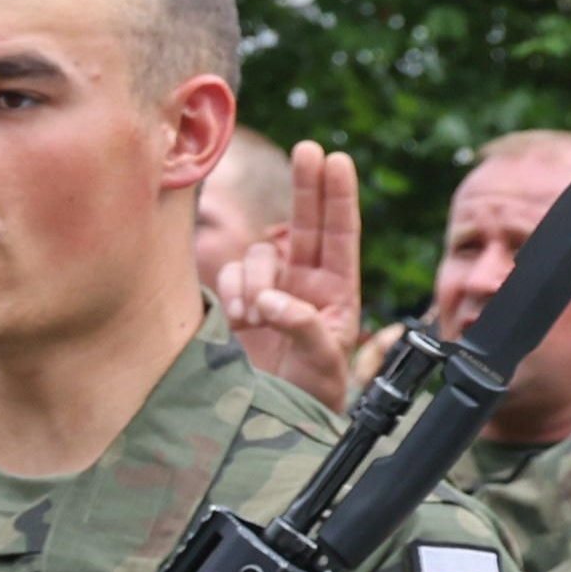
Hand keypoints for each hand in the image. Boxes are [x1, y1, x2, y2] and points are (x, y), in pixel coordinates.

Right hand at [215, 141, 362, 400]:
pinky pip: (229, 275)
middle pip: (306, 223)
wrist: (269, 422)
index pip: (341, 235)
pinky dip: (232, 289)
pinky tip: (240, 317)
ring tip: (254, 314)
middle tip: (307, 148)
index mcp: (338, 293)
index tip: (337, 160)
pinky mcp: (238, 302)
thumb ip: (305, 327)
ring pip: (258, 254)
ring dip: (254, 275)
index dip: (338, 196)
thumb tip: (275, 299)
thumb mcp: (324, 364)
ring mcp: (269, 291)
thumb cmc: (311, 396)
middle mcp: (305, 284)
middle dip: (306, 186)